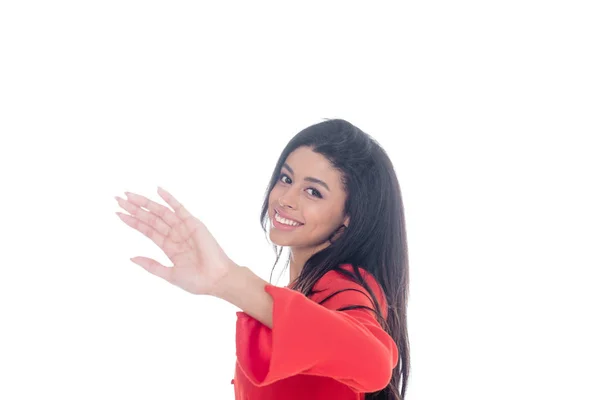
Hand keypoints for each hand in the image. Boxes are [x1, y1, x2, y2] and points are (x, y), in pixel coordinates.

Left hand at [115, 186, 236, 295]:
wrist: (216, 280)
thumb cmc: (197, 281)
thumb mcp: (169, 274)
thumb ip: (151, 265)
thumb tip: (131, 258)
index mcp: (169, 247)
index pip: (147, 230)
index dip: (133, 221)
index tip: (118, 213)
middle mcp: (175, 234)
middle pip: (151, 218)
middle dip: (134, 208)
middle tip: (118, 199)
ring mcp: (184, 228)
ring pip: (161, 212)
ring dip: (145, 203)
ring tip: (129, 195)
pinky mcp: (194, 224)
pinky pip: (180, 208)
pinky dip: (169, 199)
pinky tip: (158, 190)